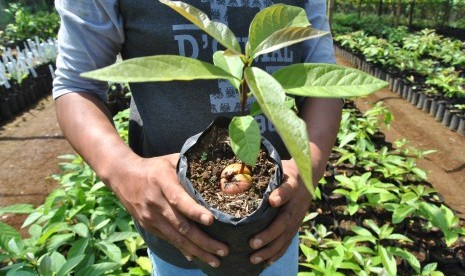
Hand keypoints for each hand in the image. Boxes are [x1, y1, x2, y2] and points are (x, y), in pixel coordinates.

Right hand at [108, 153, 228, 266]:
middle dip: (203, 240)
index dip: (194, 211)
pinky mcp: (148, 226)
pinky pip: (168, 240)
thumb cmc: (154, 167)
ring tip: (215, 260)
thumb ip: (191, 165)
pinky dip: (183, 249)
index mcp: (162, 182)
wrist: (122, 176)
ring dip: (197, 251)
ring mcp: (151, 217)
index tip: (211, 220)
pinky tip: (196, 256)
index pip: (179, 199)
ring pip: (176, 238)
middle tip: (223, 250)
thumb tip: (217, 169)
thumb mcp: (171, 160)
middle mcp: (156, 202)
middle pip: (181, 225)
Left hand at [248, 159, 311, 264]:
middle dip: (268, 234)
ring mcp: (297, 217)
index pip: (287, 190)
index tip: (272, 201)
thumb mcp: (280, 166)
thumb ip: (267, 172)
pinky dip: (277, 253)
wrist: (308, 174)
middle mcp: (296, 204)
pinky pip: (287, 241)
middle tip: (252, 243)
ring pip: (285, 236)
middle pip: (284, 221)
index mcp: (292, 186)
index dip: (280, 195)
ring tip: (254, 258)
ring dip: (270, 249)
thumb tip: (243, 170)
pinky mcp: (296, 225)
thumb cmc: (287, 171)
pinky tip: (267, 262)